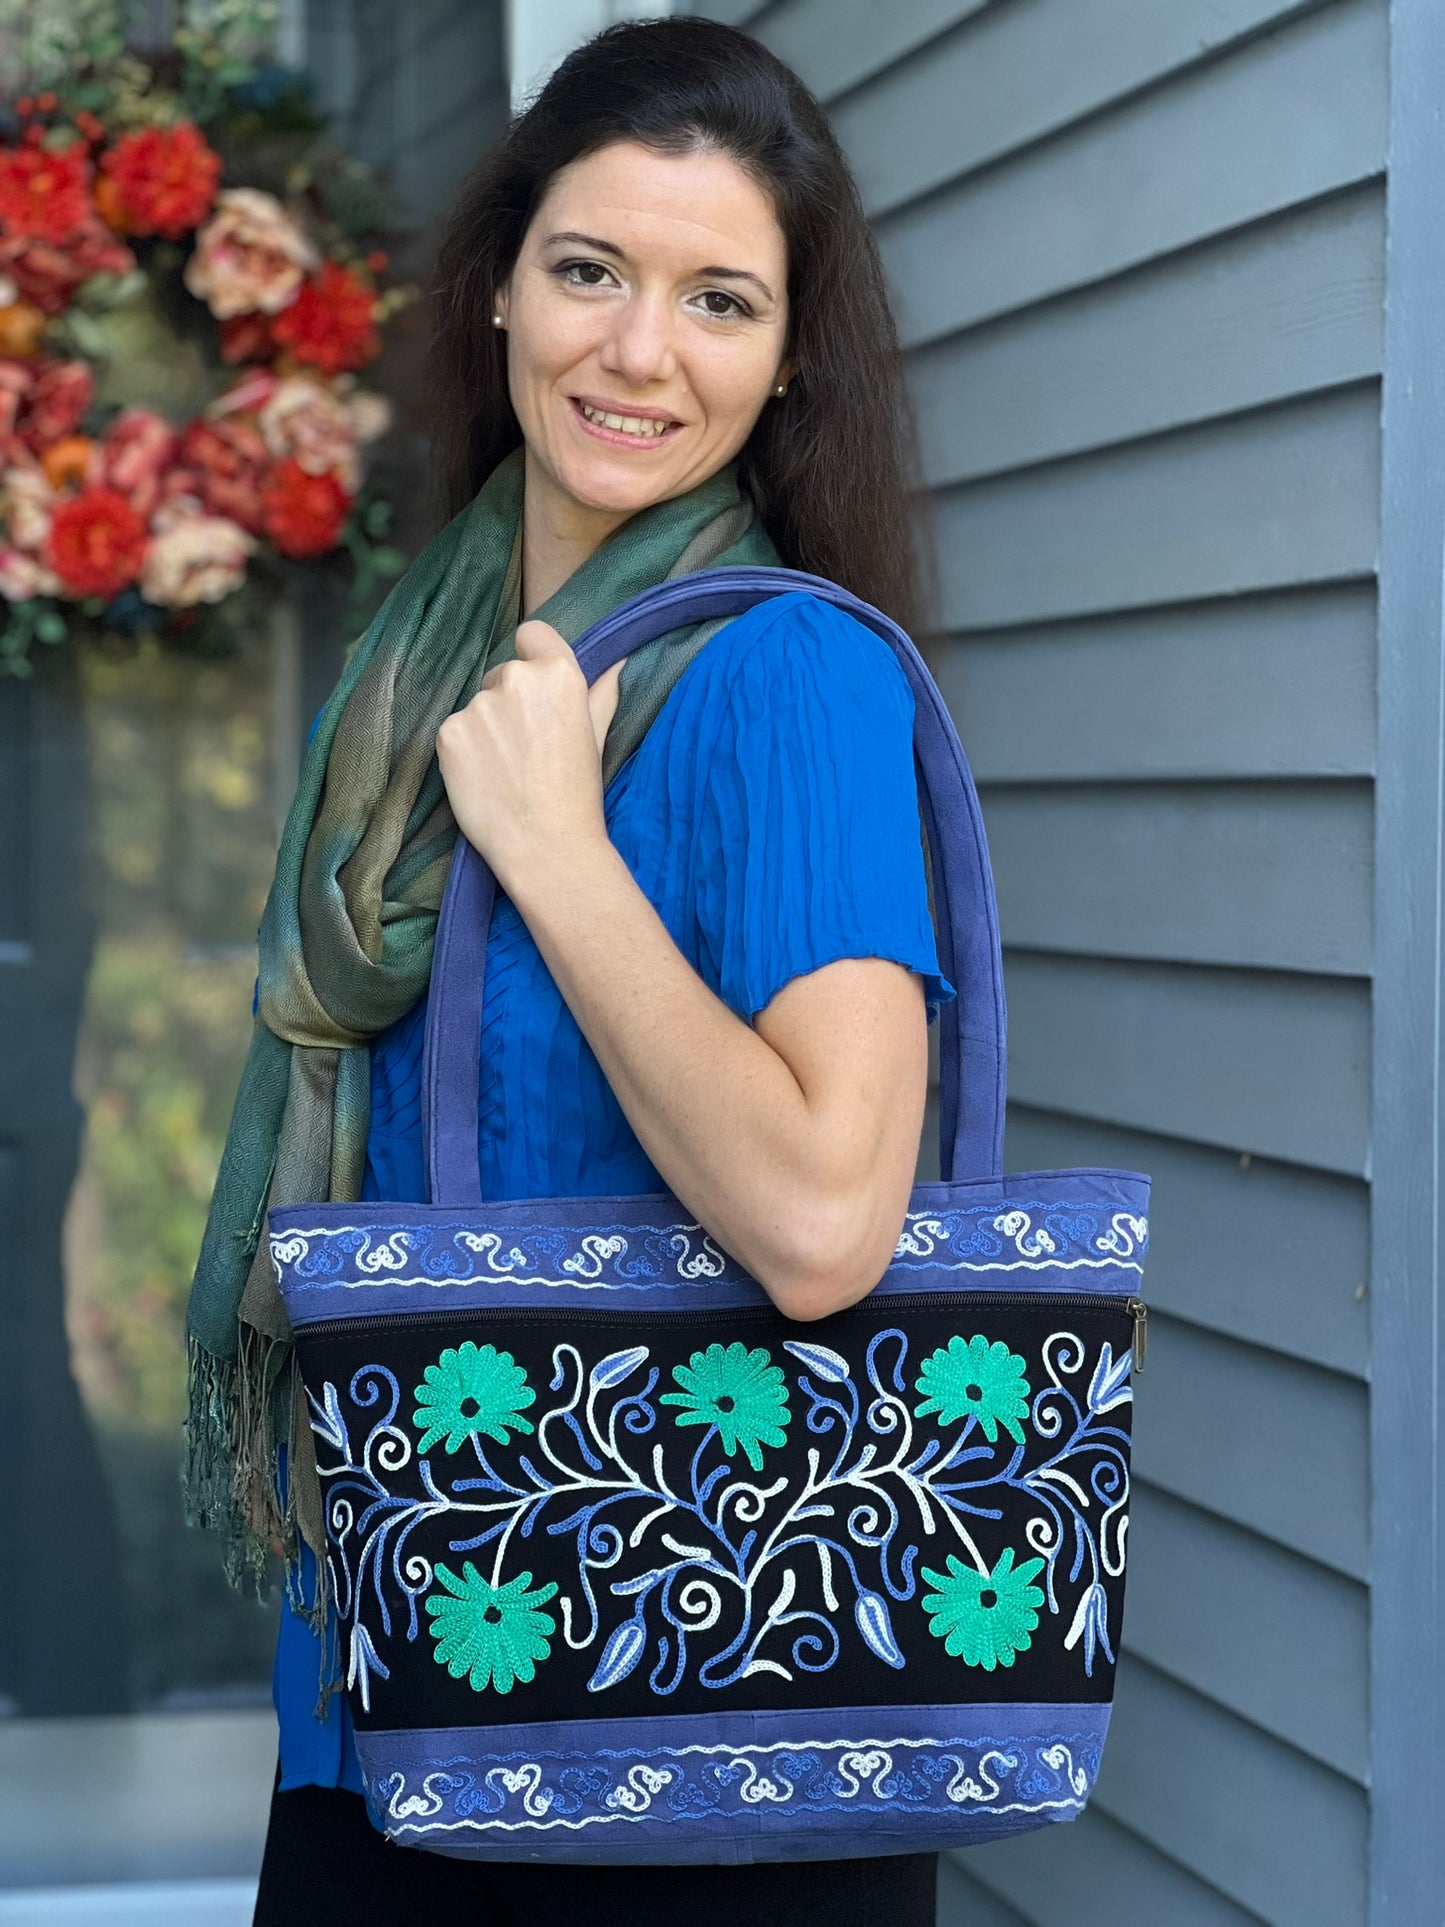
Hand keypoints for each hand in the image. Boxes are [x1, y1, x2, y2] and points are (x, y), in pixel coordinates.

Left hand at [435, 620, 625, 895]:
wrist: (547, 848)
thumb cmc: (578, 794)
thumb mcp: (596, 736)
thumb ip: (602, 692)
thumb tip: (617, 662)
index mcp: (558, 673)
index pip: (532, 633)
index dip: (532, 657)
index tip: (535, 691)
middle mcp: (516, 679)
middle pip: (501, 674)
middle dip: (509, 703)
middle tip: (526, 750)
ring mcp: (478, 705)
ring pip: (476, 706)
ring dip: (485, 729)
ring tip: (506, 771)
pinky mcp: (448, 733)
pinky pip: (453, 731)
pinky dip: (463, 752)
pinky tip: (484, 779)